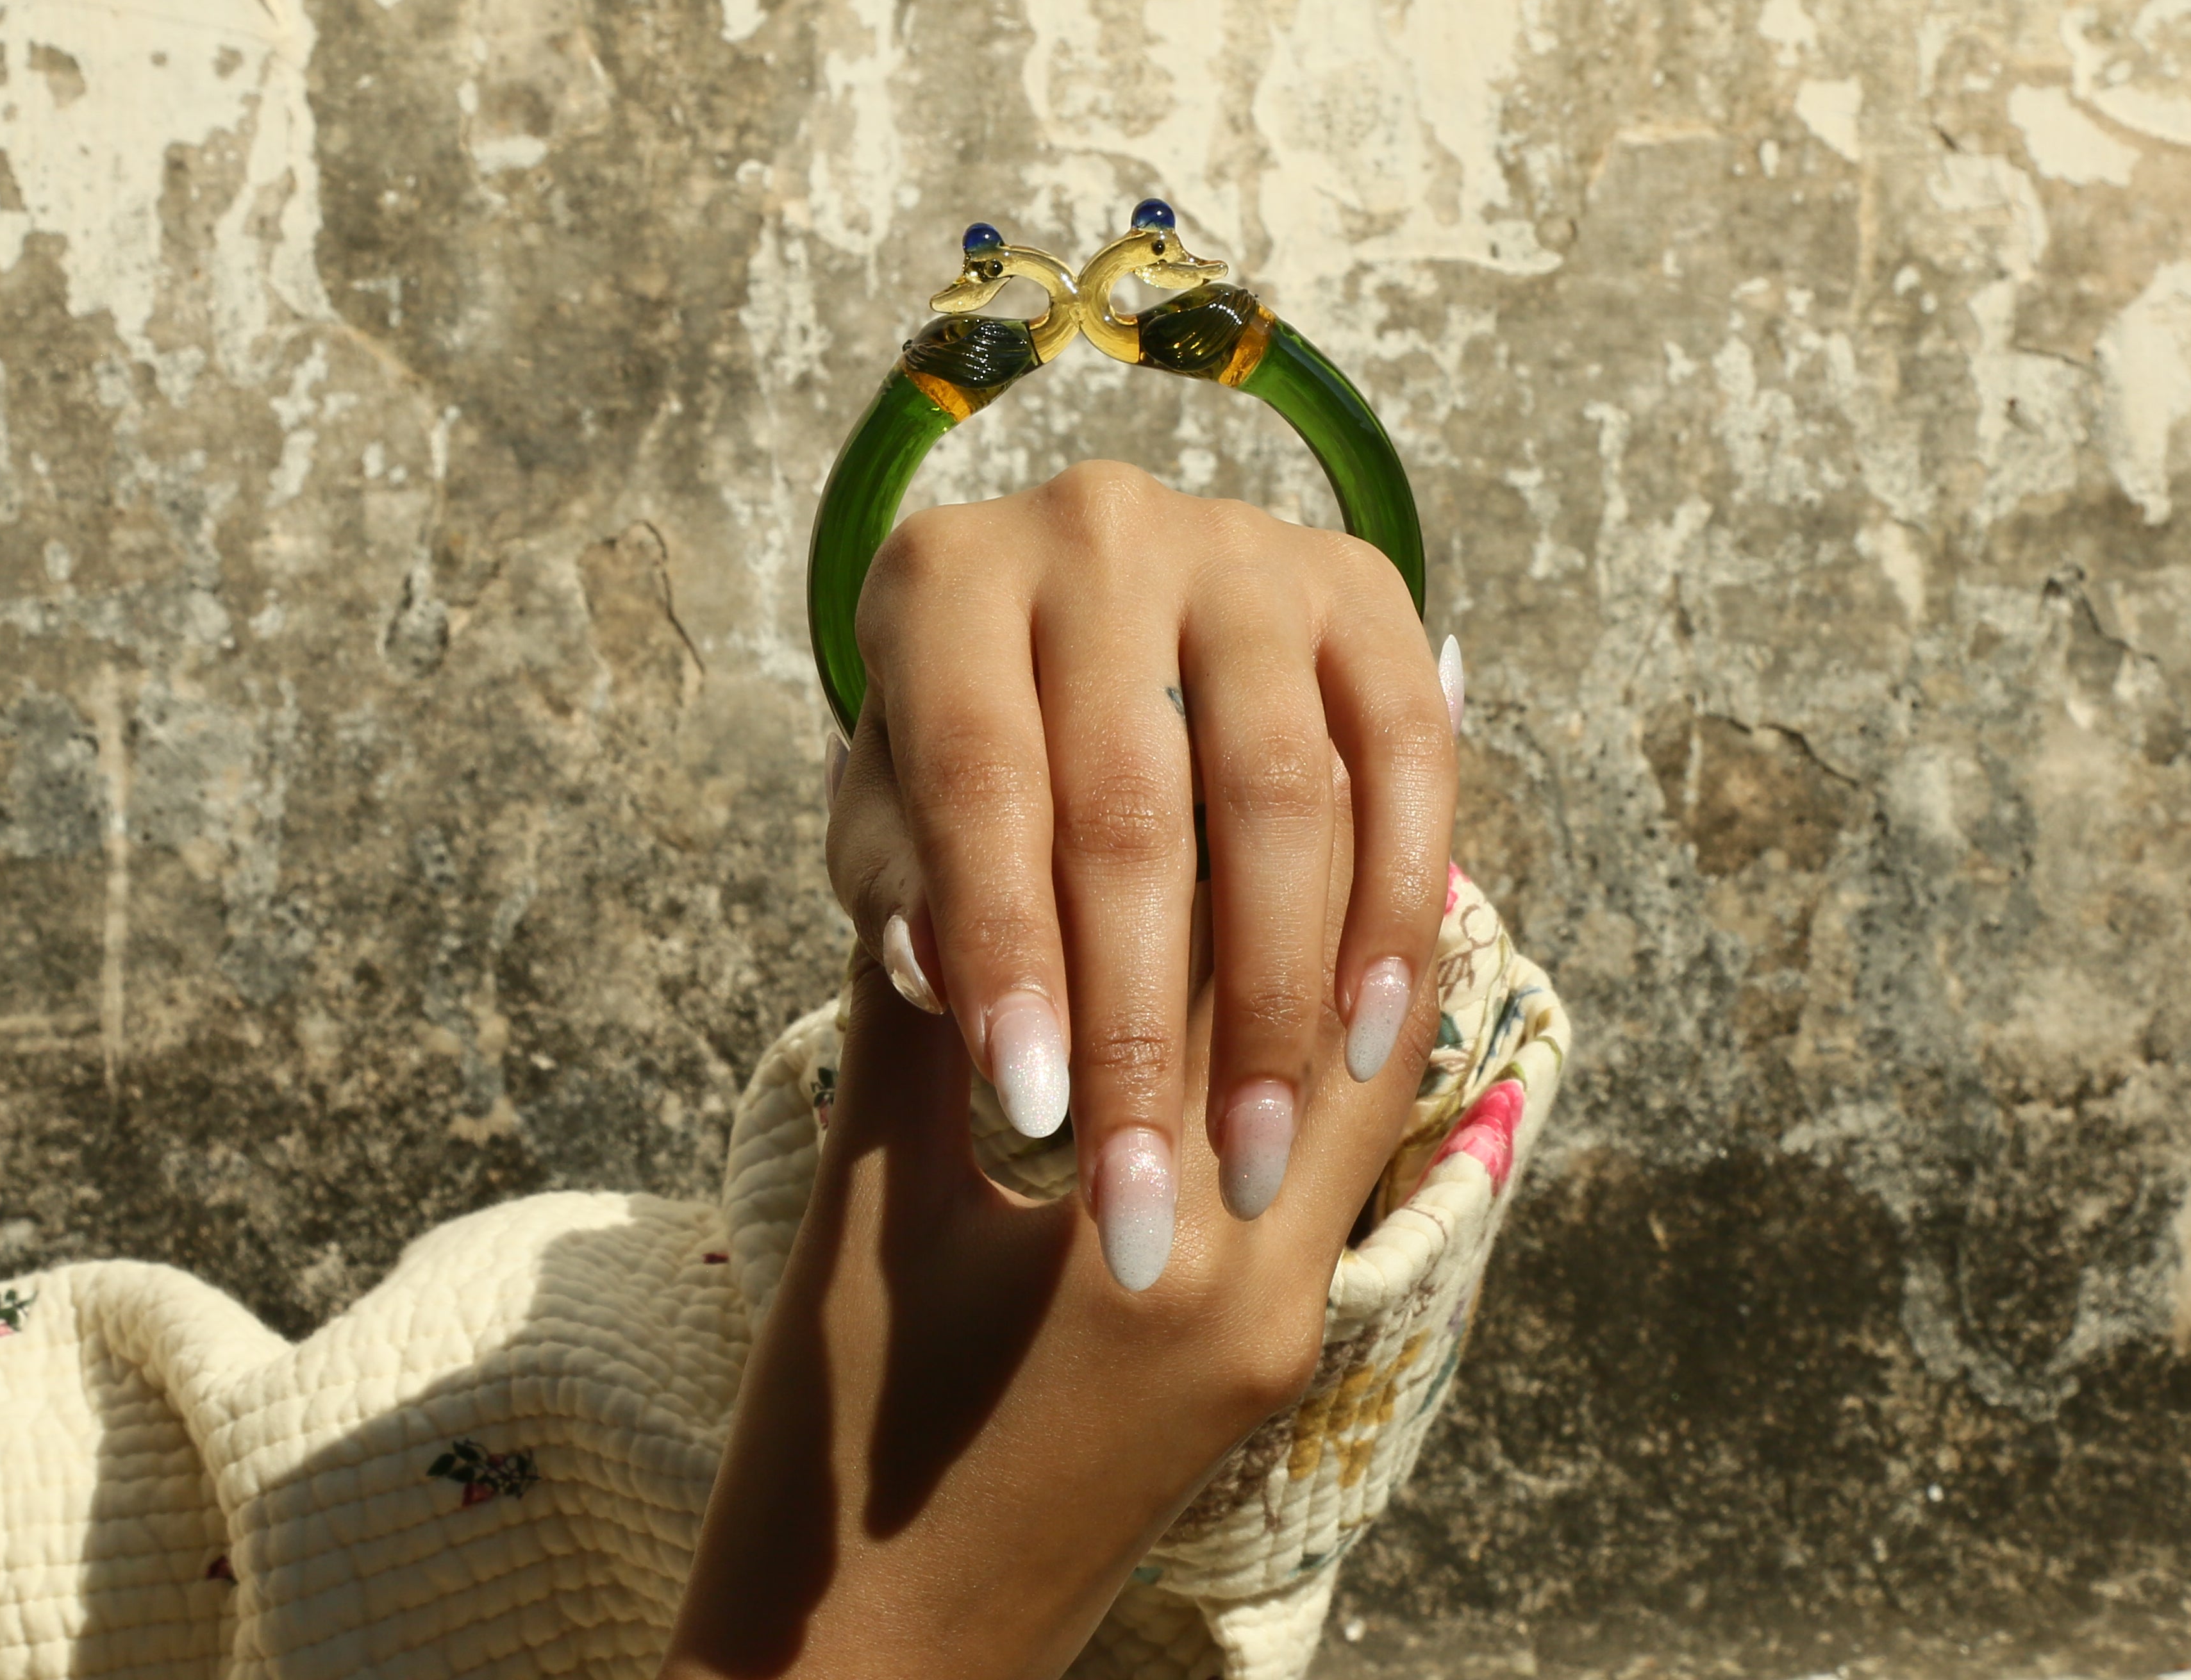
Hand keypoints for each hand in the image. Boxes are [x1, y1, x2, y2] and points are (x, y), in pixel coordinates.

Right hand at [661, 770, 1430, 1679]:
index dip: (1264, 853)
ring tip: (1297, 829)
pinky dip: (1284, 1069)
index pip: (1278, 1002)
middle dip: (1329, 896)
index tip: (1239, 721)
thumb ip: (920, 1028)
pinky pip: (1307, 1176)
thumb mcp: (869, 1215)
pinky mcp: (1248, 1370)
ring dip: (1324, 977)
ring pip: (1347, 1114)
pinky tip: (1246, 979)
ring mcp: (1278, 1344)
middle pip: (1353, 1048)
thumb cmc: (837, 1469)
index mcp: (1182, 1261)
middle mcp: (1272, 1299)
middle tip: (1301, 743)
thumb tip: (946, 852)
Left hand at [828, 462, 1456, 1287]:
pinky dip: (1390, 907)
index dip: (1006, 945)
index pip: (978, 779)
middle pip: (1132, 801)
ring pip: (1281, 791)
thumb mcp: (889, 821)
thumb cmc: (966, 757)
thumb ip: (901, 891)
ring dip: (1273, 998)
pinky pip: (1405, 757)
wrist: (1080, 624)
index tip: (1029, 1109)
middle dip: (1136, 1022)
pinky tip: (1360, 1044)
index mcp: (946, 578)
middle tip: (1134, 1201)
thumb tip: (944, 978)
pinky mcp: (1361, 586)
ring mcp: (1243, 546)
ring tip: (1246, 1163)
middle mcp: (1097, 528)